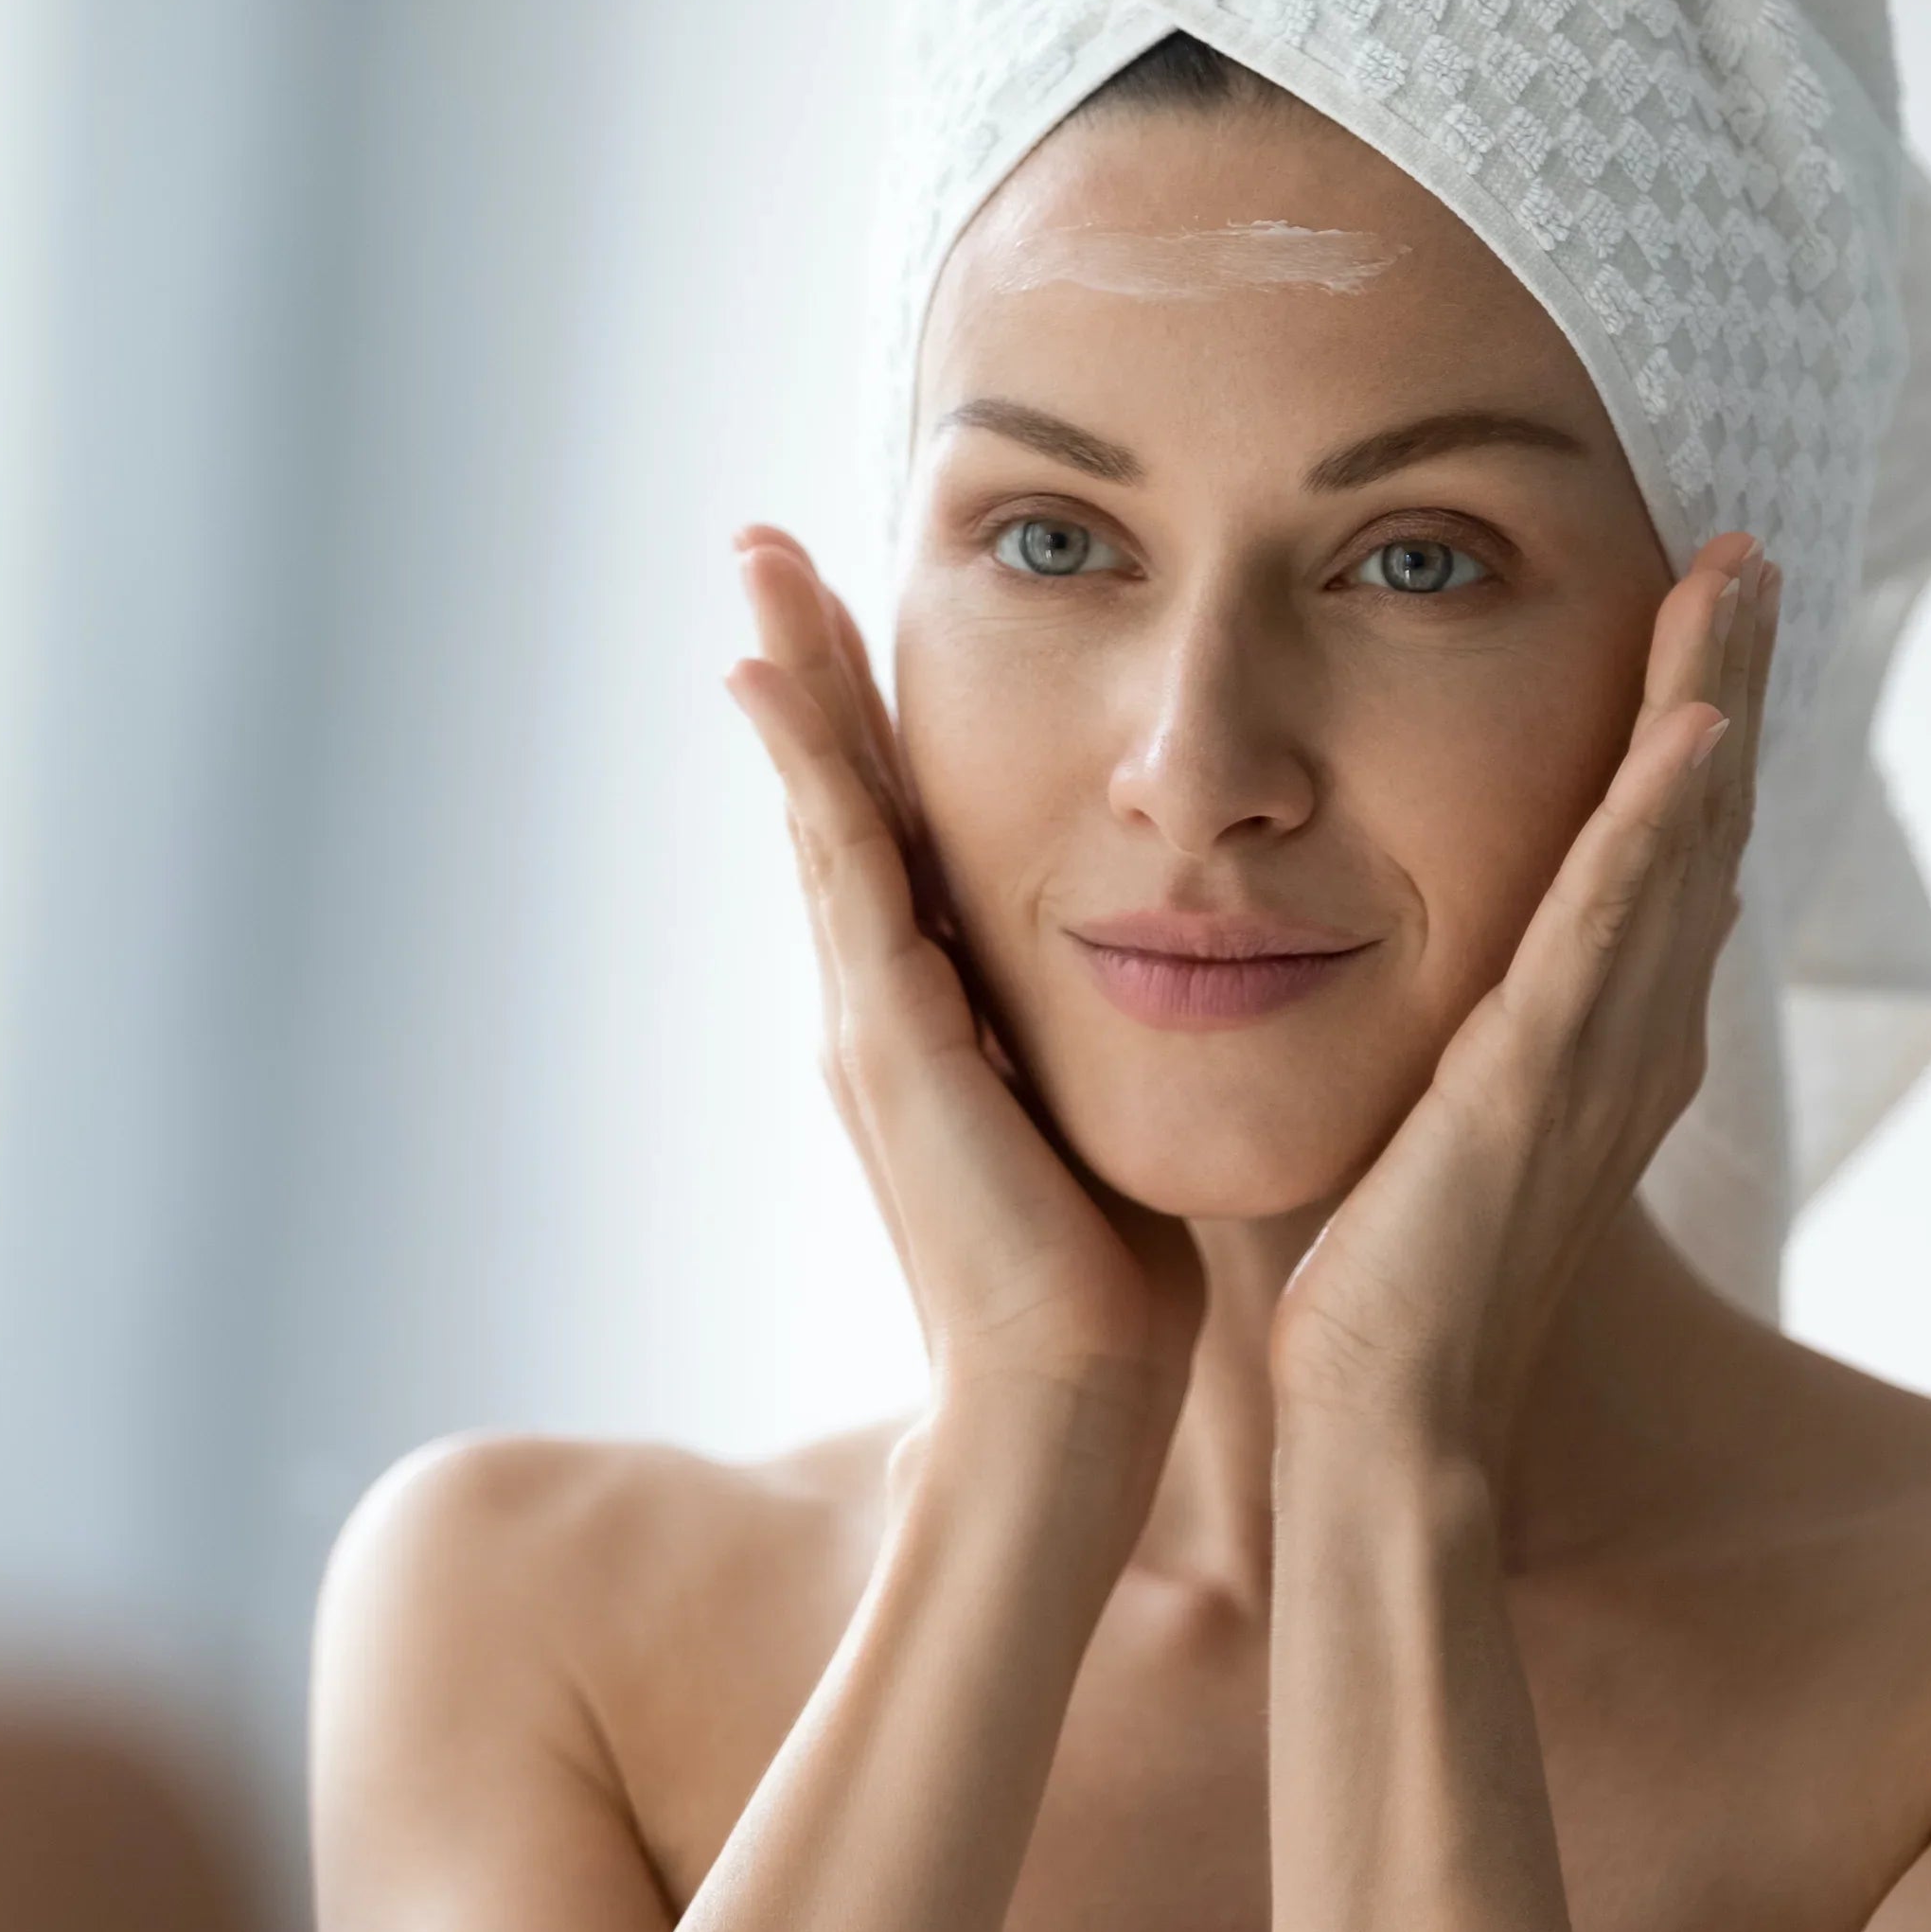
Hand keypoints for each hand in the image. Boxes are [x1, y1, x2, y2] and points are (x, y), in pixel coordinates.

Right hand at [725, 529, 1196, 1461]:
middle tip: (766, 535)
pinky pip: (841, 869)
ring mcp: (868, 1011)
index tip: (854, 601)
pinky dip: (804, 769)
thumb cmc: (1110, 1272)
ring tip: (758, 560)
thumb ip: (1096, 1026)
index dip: (869, 716)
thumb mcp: (1102, 1100)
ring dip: (793, 676)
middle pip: (837, 790)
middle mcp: (884, 994)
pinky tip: (771, 678)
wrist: (1071, 1395)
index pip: (901, 823)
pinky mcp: (885, 1035)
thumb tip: (1171, 959)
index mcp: (941, 1003)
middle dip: (808, 661)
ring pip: (822, 806)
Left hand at [1270, 532, 1776, 1463]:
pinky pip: (1613, 926)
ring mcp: (1597, 1060)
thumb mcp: (1417, 1126)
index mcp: (1594, 1050)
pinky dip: (1658, 824)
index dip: (1684, 742)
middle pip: (1695, 833)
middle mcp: (1625, 1043)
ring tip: (1730, 581)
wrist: (1377, 1425)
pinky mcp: (1542, 1083)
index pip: (1652, 864)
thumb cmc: (1373, 1296)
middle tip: (1741, 559)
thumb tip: (1368, 955)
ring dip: (1709, 707)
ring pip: (1675, 849)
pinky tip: (1687, 729)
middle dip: (1721, 690)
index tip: (1690, 623)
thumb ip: (1433, 1044)